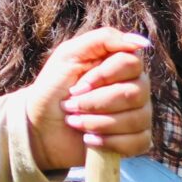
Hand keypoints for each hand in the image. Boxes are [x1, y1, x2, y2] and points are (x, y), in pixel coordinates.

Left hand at [22, 28, 154, 167]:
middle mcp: (136, 88)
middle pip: (134, 93)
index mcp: (121, 65)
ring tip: (74, 122)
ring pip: (136, 119)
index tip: (76, 86)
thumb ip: (102, 39)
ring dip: (96, 122)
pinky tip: (89, 139)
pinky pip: (137, 142)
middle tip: (71, 106)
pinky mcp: (136, 140)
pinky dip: (108, 142)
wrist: (40, 127)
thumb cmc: (53, 88)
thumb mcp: (68, 55)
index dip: (102, 76)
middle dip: (95, 102)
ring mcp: (139, 115)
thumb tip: (141, 42)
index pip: (131, 63)